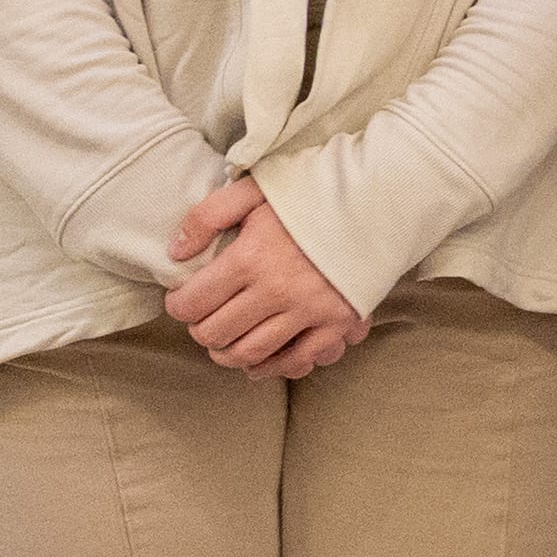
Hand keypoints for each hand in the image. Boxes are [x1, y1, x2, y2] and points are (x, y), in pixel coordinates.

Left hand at [163, 175, 366, 379]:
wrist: (380, 197)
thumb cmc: (315, 190)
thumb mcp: (255, 189)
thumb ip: (207, 216)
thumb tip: (176, 253)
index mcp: (250, 257)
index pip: (192, 303)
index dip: (177, 305)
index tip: (182, 299)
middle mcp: (276, 290)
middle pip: (215, 333)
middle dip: (200, 330)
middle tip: (203, 319)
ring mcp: (309, 310)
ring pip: (250, 353)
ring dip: (227, 354)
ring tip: (223, 343)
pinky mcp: (337, 321)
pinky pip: (297, 359)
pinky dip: (271, 368)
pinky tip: (257, 364)